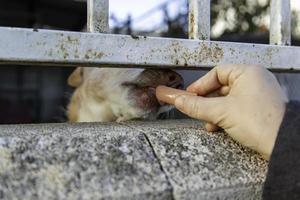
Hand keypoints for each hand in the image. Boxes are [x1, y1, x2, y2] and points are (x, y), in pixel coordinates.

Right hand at [156, 65, 287, 159]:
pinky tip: (217, 126)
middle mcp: (254, 81)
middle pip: (220, 87)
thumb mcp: (221, 112)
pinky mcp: (258, 110)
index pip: (217, 73)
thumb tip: (179, 101)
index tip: (189, 95)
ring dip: (214, 111)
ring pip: (227, 100)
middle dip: (206, 101)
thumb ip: (197, 106)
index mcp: (248, 73)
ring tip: (208, 121)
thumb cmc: (261, 122)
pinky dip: (224, 117)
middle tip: (195, 109)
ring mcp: (257, 96)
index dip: (200, 84)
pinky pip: (235, 109)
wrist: (283, 144)